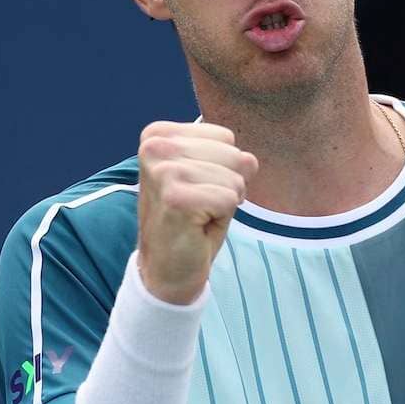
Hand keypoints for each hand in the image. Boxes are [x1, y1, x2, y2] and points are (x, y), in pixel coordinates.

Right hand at [134, 121, 257, 304]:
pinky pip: (229, 199)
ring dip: (224, 203)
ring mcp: (163, 170)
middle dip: (226, 186)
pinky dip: (222, 218)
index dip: (222, 169)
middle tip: (199, 206)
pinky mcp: (174, 196)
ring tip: (198, 216)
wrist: (167, 269)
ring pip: (234, 178)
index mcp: (159, 134)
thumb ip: (231, 158)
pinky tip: (197, 227)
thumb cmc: (190, 221)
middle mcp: (155, 146)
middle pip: (234, 155)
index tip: (197, 189)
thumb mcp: (211, 177)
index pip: (225, 136)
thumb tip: (249, 160)